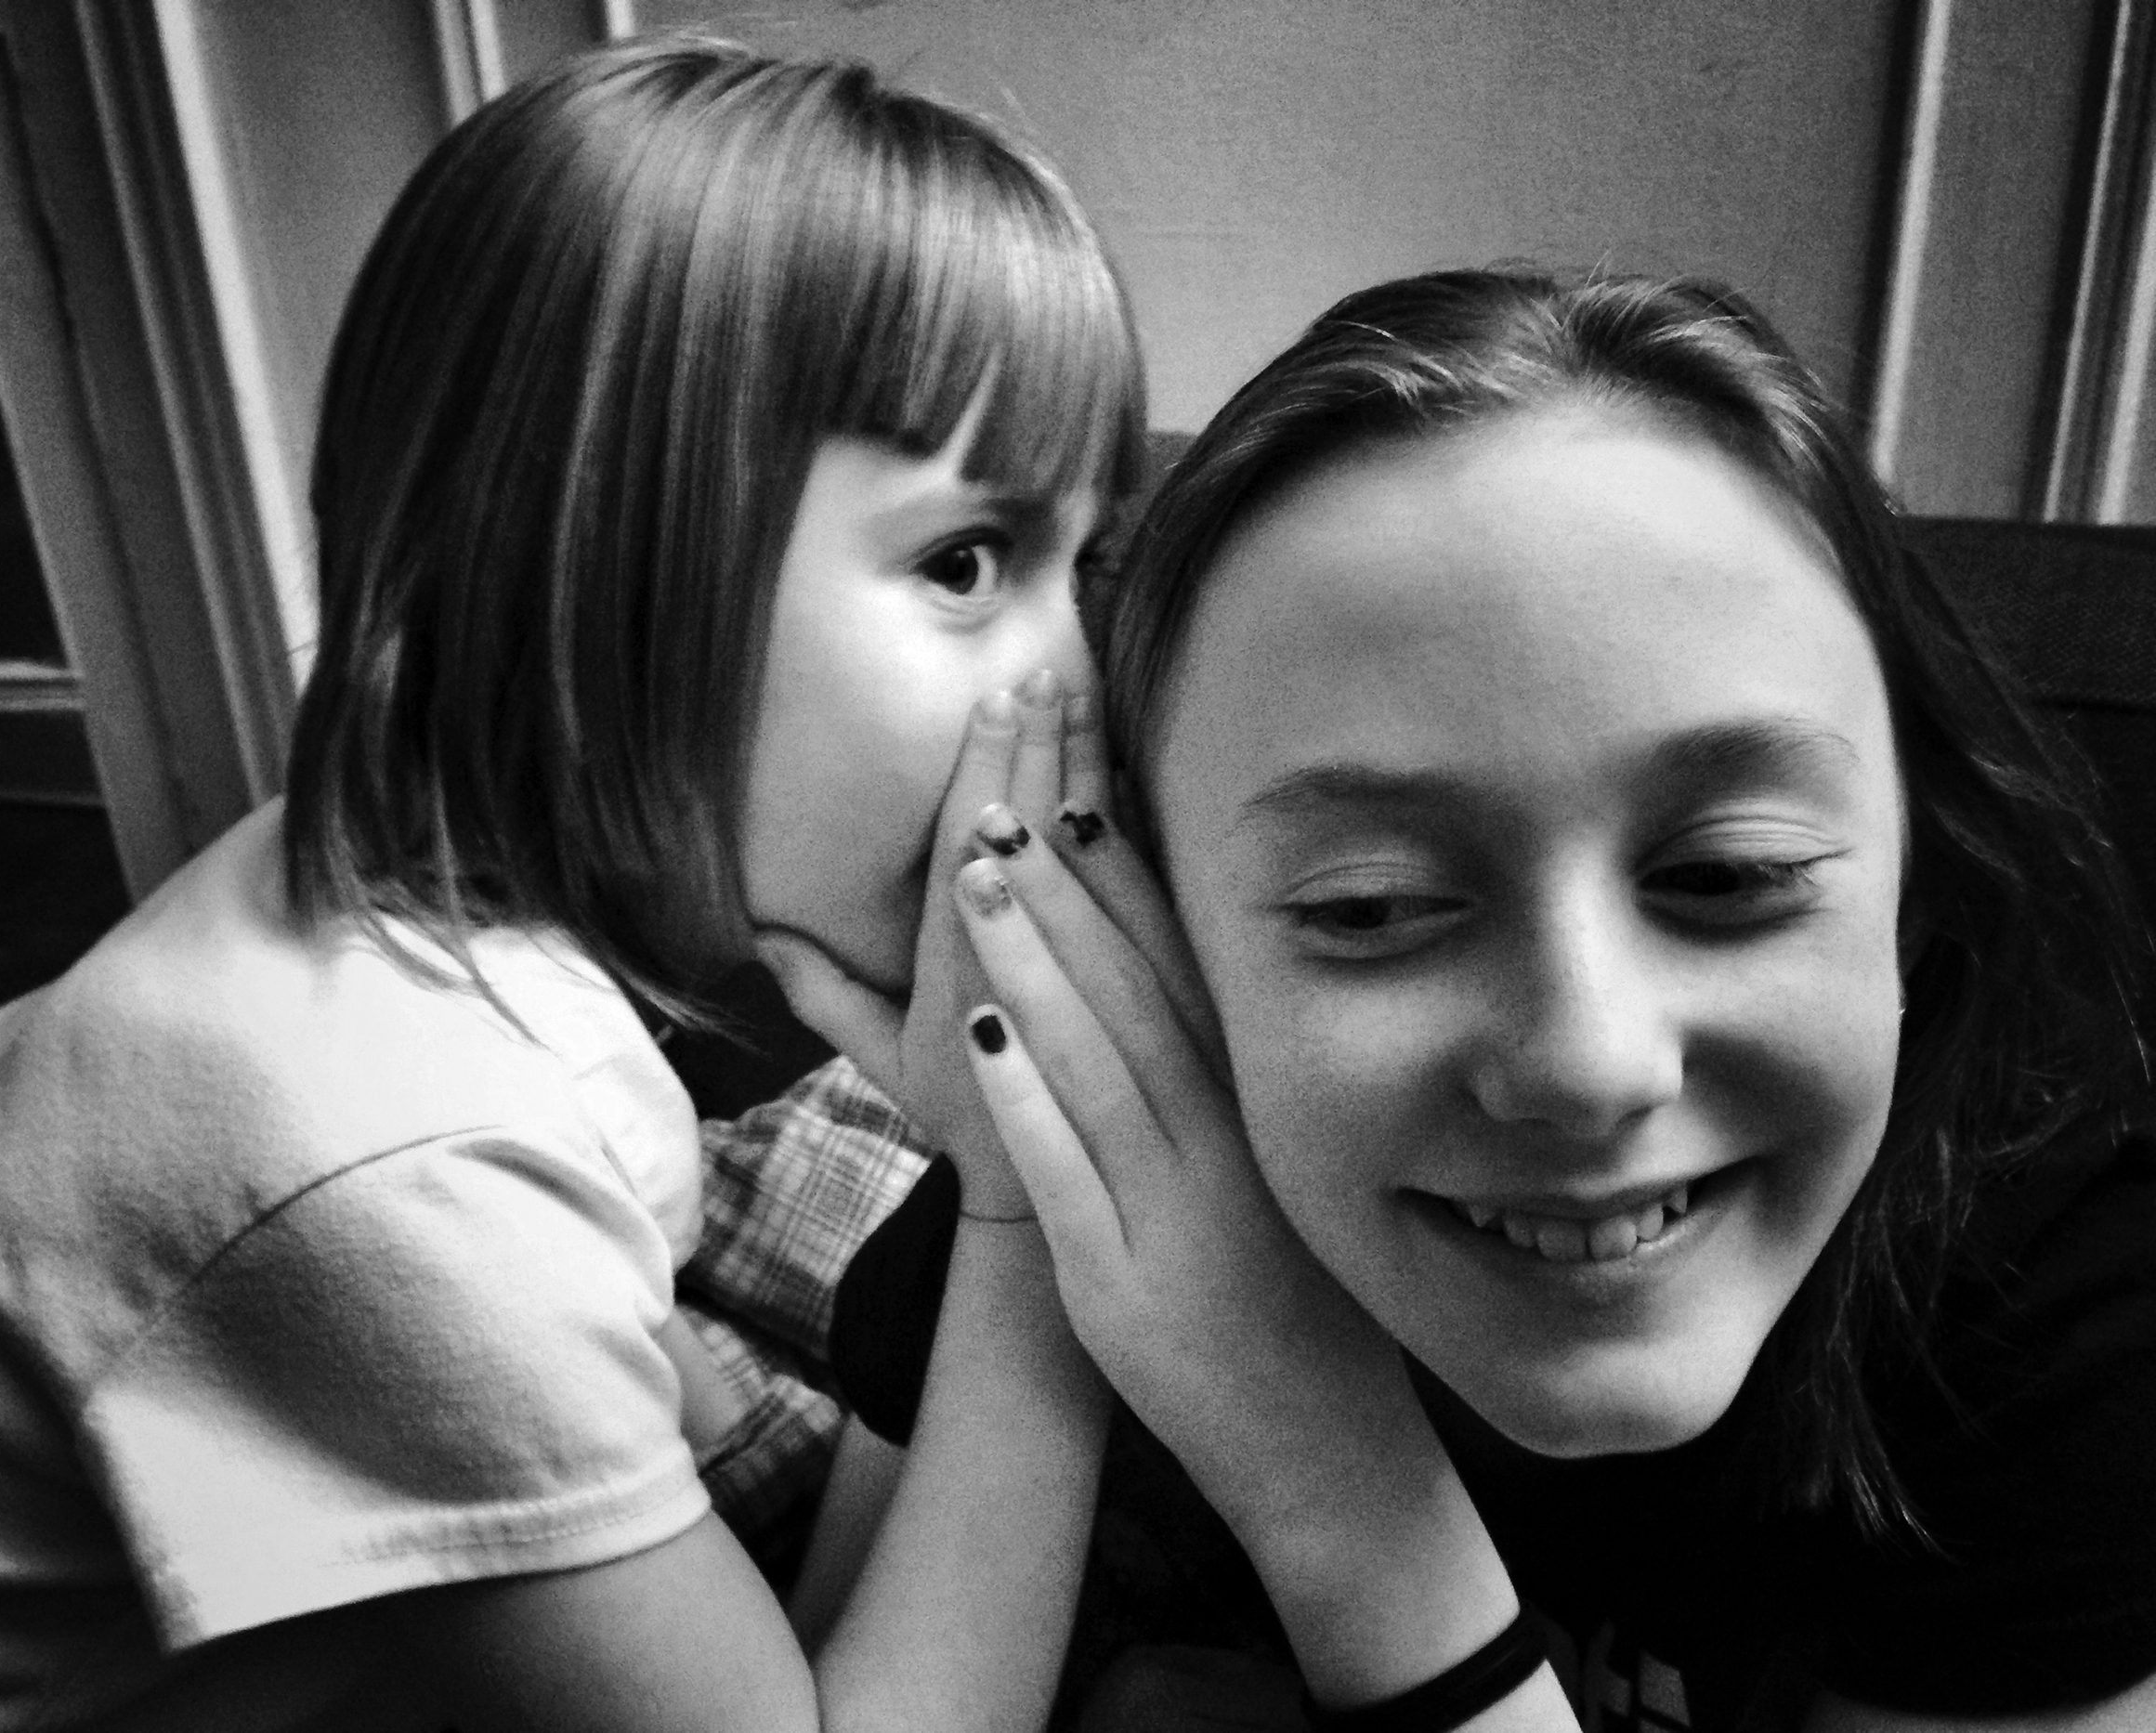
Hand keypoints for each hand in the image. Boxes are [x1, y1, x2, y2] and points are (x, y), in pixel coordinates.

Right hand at [755, 671, 1089, 1218]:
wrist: (1043, 1201)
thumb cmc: (961, 1118)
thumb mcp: (879, 1061)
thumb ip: (827, 994)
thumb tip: (770, 933)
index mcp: (949, 968)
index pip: (964, 850)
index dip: (981, 773)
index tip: (994, 700)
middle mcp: (1009, 963)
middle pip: (1024, 838)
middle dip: (1034, 749)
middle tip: (1042, 671)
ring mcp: (1071, 978)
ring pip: (1080, 861)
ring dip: (1082, 774)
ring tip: (1084, 699)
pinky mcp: (1129, 995)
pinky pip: (1133, 906)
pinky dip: (1129, 843)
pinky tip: (1132, 783)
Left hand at [947, 801, 1424, 1540]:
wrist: (1335, 1457)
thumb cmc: (1313, 1308)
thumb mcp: (1297, 1181)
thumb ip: (1247, 1092)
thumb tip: (1187, 995)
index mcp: (1266, 1116)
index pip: (1192, 976)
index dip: (1133, 886)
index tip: (1085, 802)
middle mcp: (1227, 1148)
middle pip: (1137, 997)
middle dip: (1069, 898)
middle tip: (1007, 811)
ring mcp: (1175, 1214)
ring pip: (1097, 1064)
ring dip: (1033, 966)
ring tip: (978, 884)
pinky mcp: (1122, 1286)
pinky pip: (1067, 1174)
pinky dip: (1023, 1099)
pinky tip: (978, 1029)